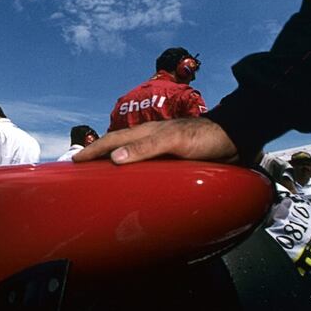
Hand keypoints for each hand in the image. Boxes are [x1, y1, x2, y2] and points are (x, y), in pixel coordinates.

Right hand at [73, 117, 238, 164]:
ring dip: (112, 162)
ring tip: (99, 173)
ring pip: (129, 154)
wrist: (236, 139)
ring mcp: (161, 149)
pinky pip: (144, 164)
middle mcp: (151, 140)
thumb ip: (146, 147)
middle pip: (117, 146)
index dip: (93, 151)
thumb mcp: (175, 141)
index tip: (73, 161)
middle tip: (80, 167)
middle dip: (97, 155)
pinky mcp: (172, 159)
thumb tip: (115, 157)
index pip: (112, 141)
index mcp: (147, 132)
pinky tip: (131, 178)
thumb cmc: (206, 138)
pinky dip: (131, 168)